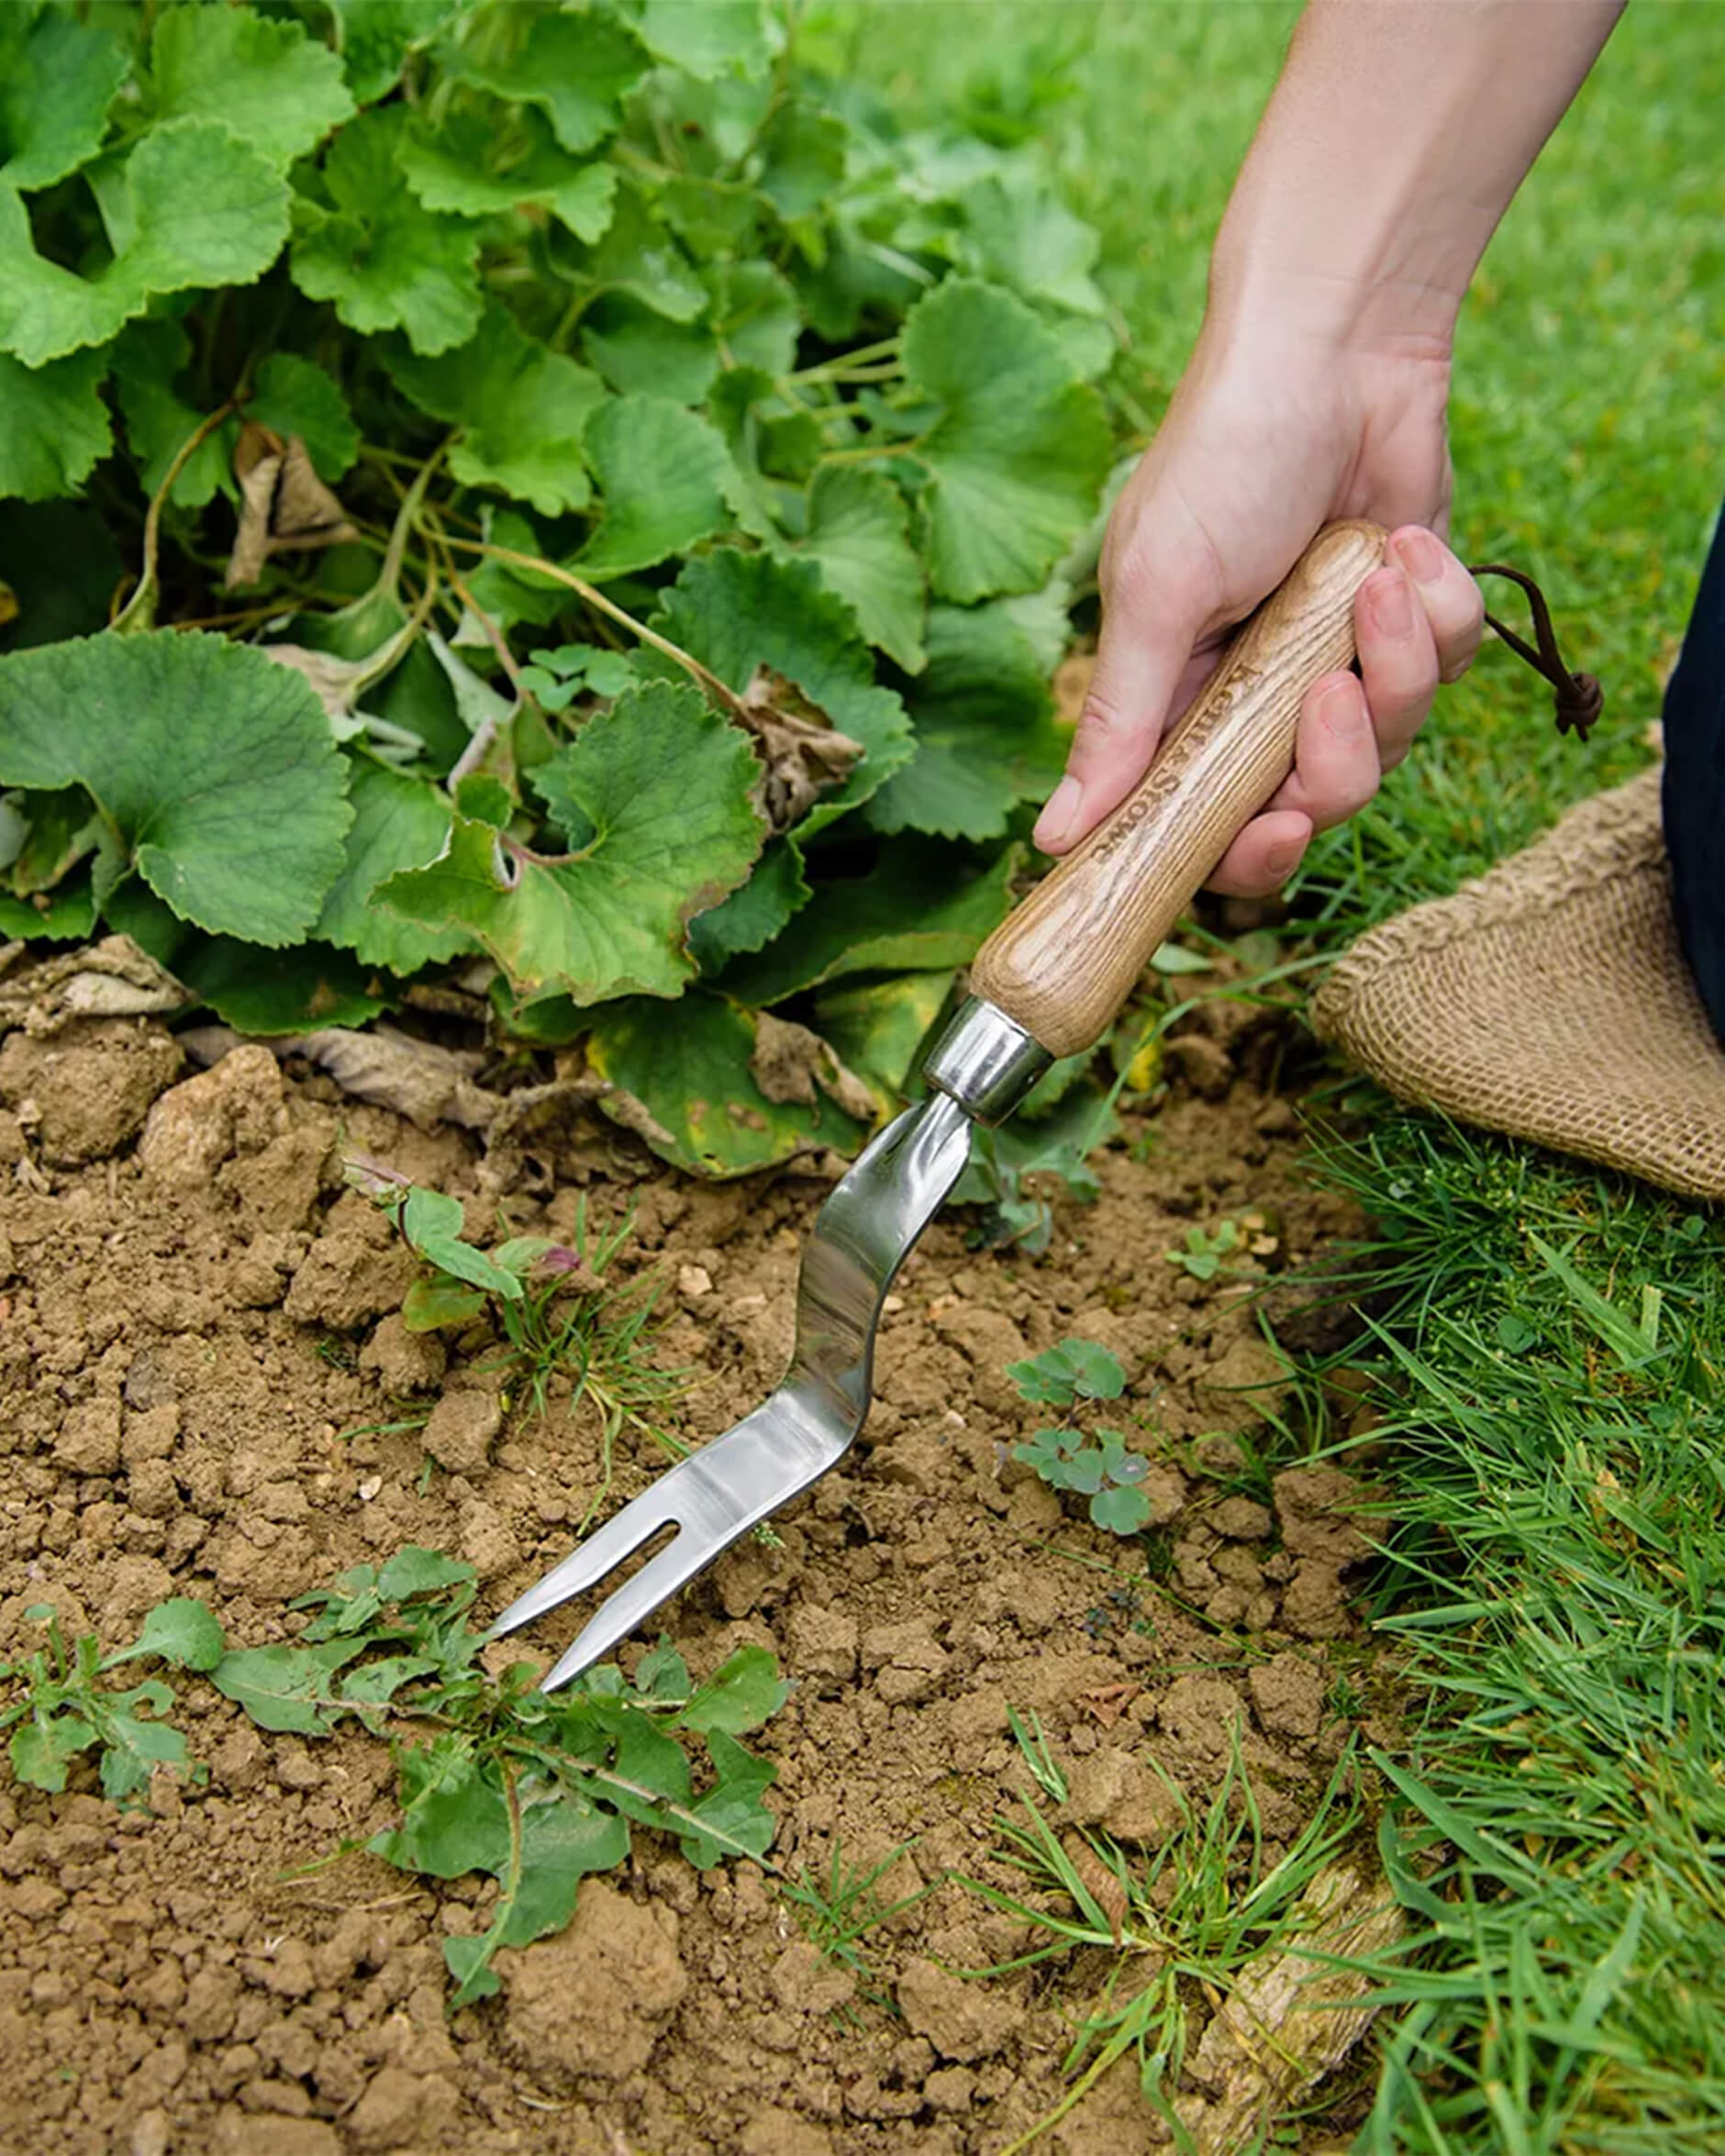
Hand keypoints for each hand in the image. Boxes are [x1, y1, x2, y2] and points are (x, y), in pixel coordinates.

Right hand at [1035, 328, 1485, 894]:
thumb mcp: (1154, 596)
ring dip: (1394, 667)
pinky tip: (1405, 545)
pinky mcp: (1412, 621)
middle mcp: (1256, 696)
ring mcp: (1337, 660)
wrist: (1338, 344)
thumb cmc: (1221, 458)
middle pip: (1307, 804)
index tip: (1269, 833)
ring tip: (1374, 585)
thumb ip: (1119, 725)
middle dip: (1332, 770)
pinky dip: (1437, 610)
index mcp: (1178, 700)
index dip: (1238, 854)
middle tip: (1331, 705)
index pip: (1200, 823)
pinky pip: (1448, 667)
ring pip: (1390, 742)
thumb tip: (1053, 839)